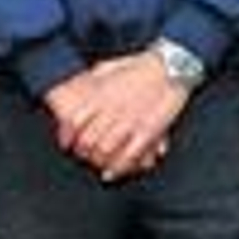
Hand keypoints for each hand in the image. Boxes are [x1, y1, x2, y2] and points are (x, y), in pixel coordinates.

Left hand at [44, 50, 191, 182]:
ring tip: (99, 166)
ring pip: (105, 150)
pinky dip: (119, 167)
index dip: (67, 137)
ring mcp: (131, 121)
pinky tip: (112, 173)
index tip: (67, 144)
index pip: (74, 122)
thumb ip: (94, 78)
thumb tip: (81, 84)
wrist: (171, 65)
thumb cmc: (142, 65)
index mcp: (101, 95)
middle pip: (87, 140)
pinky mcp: (149, 129)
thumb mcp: (111, 66)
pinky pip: (130, 154)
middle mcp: (113, 110)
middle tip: (85, 156)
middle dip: (83, 152)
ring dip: (99, 161)